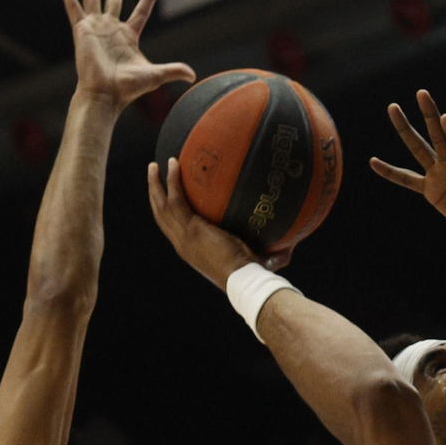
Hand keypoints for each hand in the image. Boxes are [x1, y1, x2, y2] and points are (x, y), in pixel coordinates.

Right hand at [57, 0, 194, 109]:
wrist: (105, 94)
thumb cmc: (127, 88)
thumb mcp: (155, 76)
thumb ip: (173, 70)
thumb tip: (193, 76)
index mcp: (129, 36)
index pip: (141, 11)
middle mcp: (111, 28)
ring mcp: (95, 27)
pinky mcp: (81, 29)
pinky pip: (72, 5)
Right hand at [147, 158, 291, 287]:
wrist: (244, 280)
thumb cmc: (253, 275)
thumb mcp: (256, 260)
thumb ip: (270, 252)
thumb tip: (292, 245)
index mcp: (191, 250)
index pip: (172, 229)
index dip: (166, 214)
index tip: (166, 197)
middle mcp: (182, 244)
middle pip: (160, 216)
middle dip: (154, 194)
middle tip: (153, 174)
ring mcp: (184, 236)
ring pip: (161, 206)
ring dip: (156, 184)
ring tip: (155, 165)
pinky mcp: (191, 228)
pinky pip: (176, 199)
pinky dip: (172, 181)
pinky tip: (174, 164)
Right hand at [370, 90, 445, 240]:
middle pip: (439, 136)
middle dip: (430, 115)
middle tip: (422, 92)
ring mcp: (440, 174)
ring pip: (419, 148)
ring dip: (405, 129)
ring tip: (392, 108)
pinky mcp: (431, 189)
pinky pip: (406, 179)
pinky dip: (390, 172)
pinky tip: (373, 162)